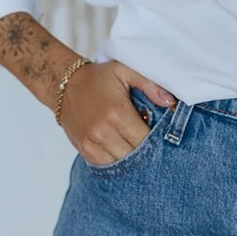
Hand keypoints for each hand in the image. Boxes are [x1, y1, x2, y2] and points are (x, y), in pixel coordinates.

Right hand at [60, 58, 175, 165]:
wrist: (65, 86)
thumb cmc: (98, 78)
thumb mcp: (125, 70)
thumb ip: (150, 84)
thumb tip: (170, 103)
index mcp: (117, 112)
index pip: (145, 139)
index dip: (156, 138)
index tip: (160, 133)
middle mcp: (104, 131)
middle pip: (135, 154)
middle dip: (146, 149)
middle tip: (151, 141)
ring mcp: (92, 143)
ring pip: (122, 163)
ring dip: (131, 157)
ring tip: (135, 143)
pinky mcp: (84, 150)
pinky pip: (107, 165)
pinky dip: (117, 159)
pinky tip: (121, 147)